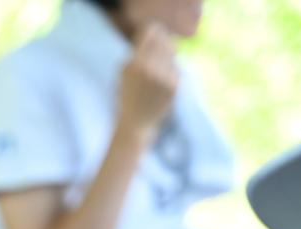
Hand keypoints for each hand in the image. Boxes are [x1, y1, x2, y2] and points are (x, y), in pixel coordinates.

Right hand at [115, 22, 180, 138]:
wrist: (136, 125)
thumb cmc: (127, 97)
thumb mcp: (124, 72)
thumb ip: (136, 52)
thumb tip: (154, 35)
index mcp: (136, 63)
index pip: (150, 33)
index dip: (152, 31)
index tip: (153, 33)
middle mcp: (151, 68)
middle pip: (164, 40)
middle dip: (162, 41)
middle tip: (158, 49)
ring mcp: (164, 77)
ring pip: (172, 53)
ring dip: (167, 56)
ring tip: (158, 68)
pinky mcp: (174, 86)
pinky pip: (176, 68)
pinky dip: (171, 70)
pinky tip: (162, 81)